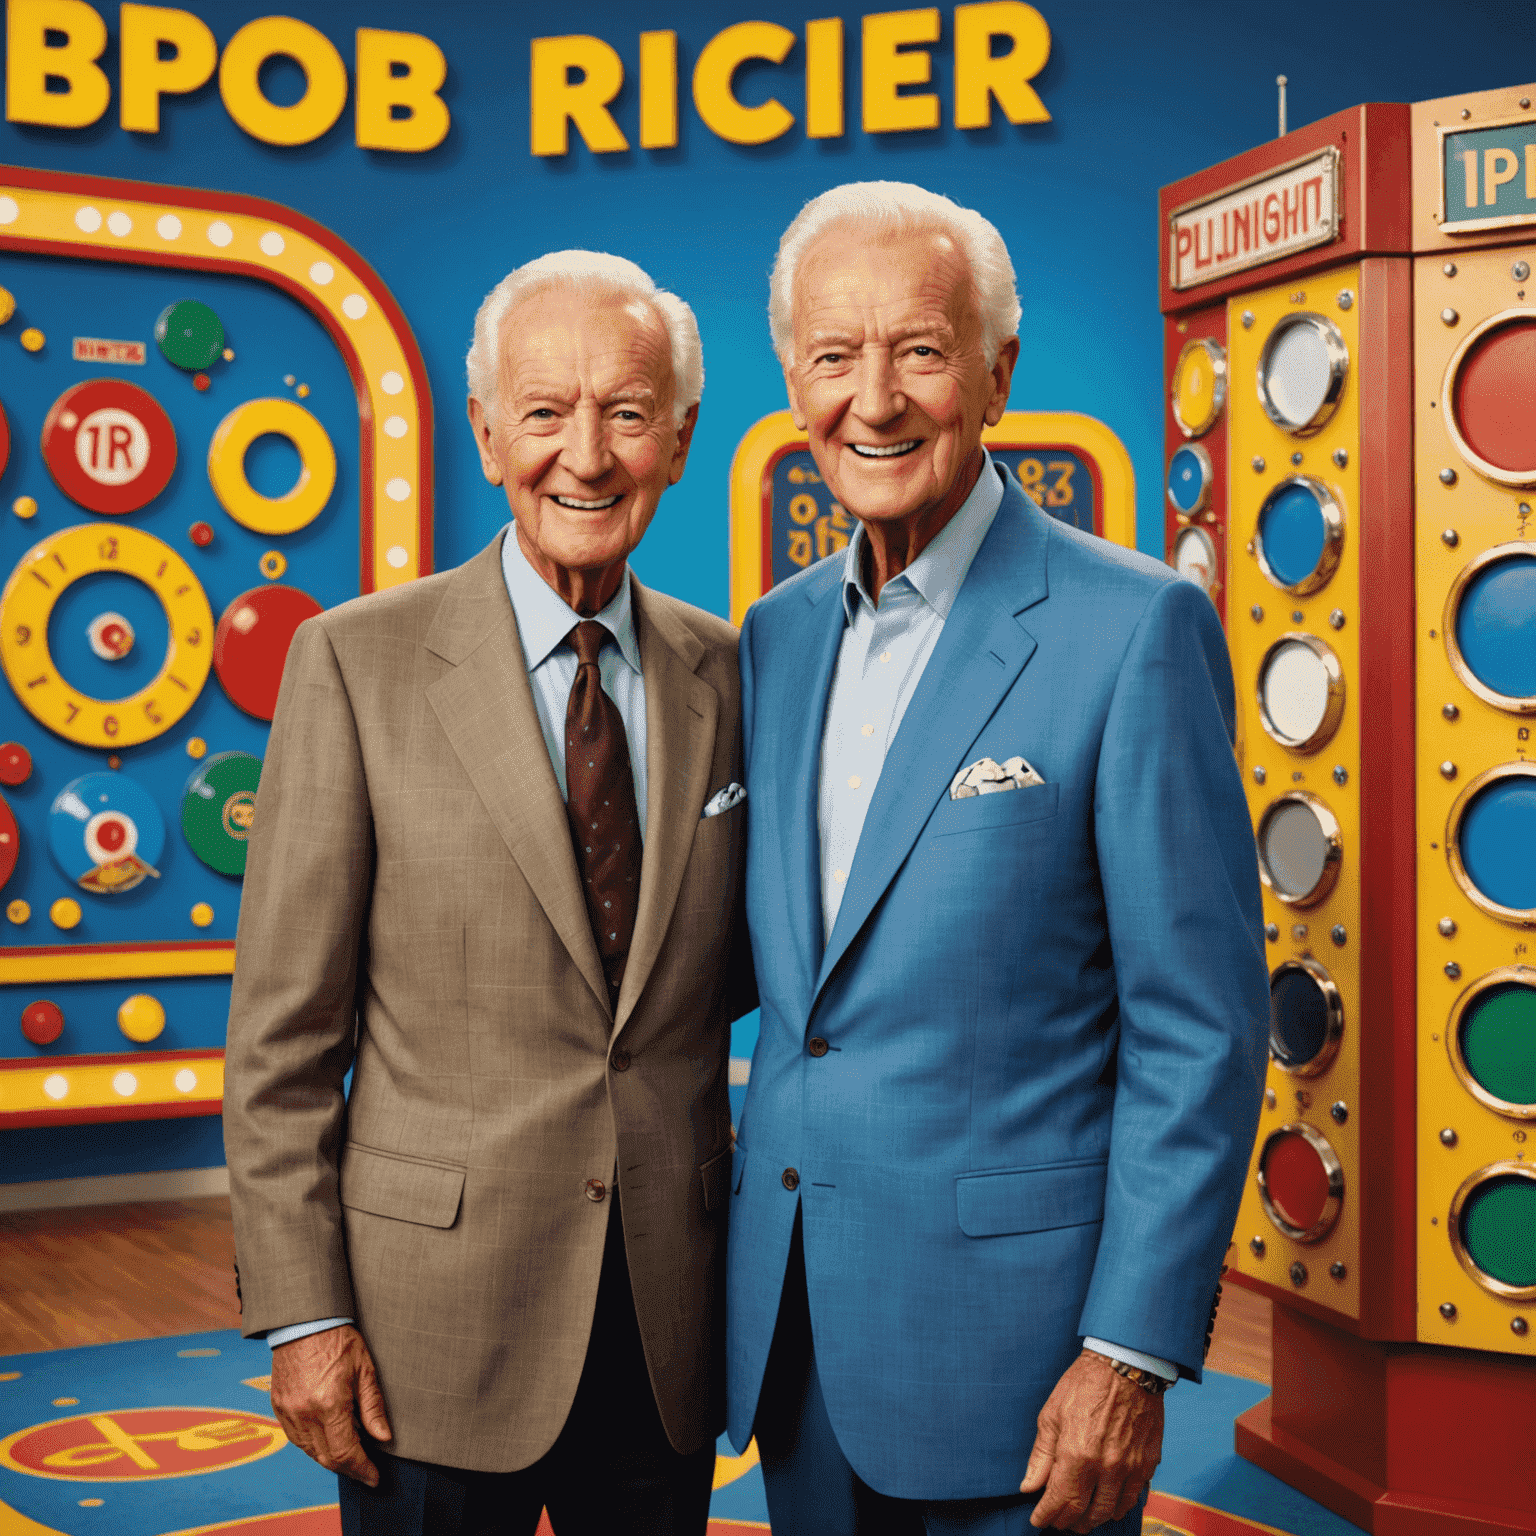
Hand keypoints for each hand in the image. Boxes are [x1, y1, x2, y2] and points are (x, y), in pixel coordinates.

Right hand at [270, 1324, 392, 1486]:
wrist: (304, 1320)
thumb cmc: (338, 1339)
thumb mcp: (365, 1369)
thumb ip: (373, 1407)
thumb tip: (383, 1437)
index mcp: (329, 1404)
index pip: (346, 1452)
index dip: (361, 1469)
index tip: (374, 1477)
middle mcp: (305, 1413)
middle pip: (327, 1458)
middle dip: (348, 1468)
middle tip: (366, 1470)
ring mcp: (288, 1412)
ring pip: (310, 1452)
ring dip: (331, 1459)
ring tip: (351, 1454)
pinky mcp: (279, 1407)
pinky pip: (296, 1439)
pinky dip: (314, 1445)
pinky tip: (328, 1439)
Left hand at [1019, 1350, 1162, 1531]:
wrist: (1126, 1365)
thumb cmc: (1085, 1384)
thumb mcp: (1052, 1414)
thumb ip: (1041, 1455)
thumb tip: (1029, 1486)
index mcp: (1077, 1454)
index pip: (1061, 1501)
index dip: (1047, 1515)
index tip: (1038, 1519)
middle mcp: (1105, 1467)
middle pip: (1087, 1513)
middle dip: (1069, 1522)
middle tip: (1059, 1521)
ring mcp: (1130, 1467)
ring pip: (1111, 1511)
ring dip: (1094, 1519)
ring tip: (1082, 1519)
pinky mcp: (1147, 1463)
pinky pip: (1133, 1498)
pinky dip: (1119, 1507)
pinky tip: (1109, 1505)